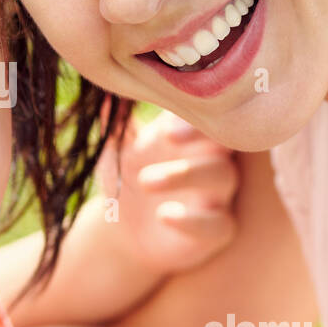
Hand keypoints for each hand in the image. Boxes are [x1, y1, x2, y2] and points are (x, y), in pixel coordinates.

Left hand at [95, 110, 237, 279]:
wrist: (123, 230)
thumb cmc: (125, 180)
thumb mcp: (115, 154)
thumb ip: (115, 128)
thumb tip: (104, 96)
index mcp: (187, 134)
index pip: (205, 111)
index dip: (194, 108)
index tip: (166, 118)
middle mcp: (209, 159)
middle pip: (224, 138)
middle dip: (200, 134)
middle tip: (167, 136)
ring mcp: (217, 194)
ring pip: (223, 176)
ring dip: (186, 175)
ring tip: (145, 182)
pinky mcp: (218, 229)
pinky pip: (219, 225)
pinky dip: (193, 221)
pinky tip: (164, 215)